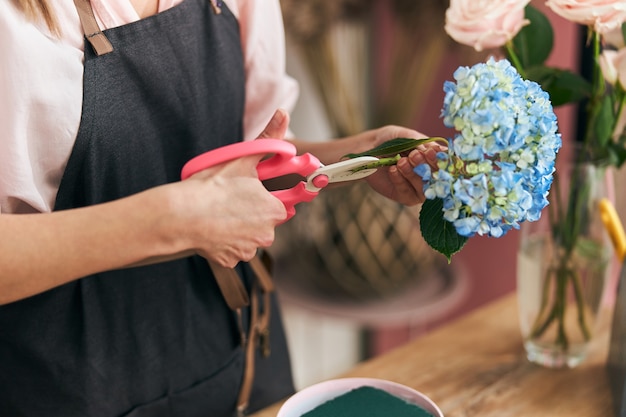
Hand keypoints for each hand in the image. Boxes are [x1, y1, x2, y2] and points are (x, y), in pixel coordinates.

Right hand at [178, 109, 290, 266]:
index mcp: (273, 210)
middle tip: (230, 201)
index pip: (280, 205)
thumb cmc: (211, 187)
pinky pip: (232, 250)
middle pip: (264, 223)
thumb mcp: (241, 159)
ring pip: (248, 237)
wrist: (180, 215)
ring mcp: (248, 249)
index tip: (249, 193)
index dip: (264, 197)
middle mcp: (266, 233)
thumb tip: (283, 114)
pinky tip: (212, 230)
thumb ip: (267, 139)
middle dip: (251, 213)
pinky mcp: (231, 260)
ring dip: (238, 229)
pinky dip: (224, 242)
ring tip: (218, 215)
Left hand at [365, 126, 444, 205]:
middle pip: (438, 177)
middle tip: (414, 155)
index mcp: (435, 159)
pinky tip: (392, 170)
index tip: (431, 152)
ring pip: (423, 186)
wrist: (368, 150)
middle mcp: (431, 175)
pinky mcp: (406, 196)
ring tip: (401, 161)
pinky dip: (400, 180)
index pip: (446, 163)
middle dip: (426, 166)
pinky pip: (407, 192)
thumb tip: (438, 150)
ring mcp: (419, 188)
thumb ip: (420, 143)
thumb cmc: (390, 140)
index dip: (440, 159)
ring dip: (413, 173)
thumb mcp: (405, 136)